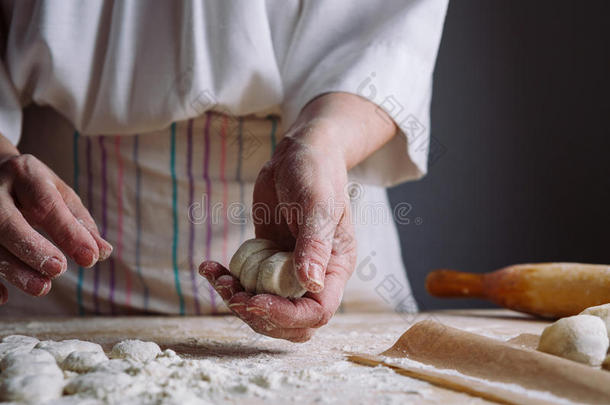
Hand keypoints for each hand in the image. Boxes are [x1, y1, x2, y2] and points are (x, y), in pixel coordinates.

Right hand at [0, 153, 111, 303]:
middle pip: (7, 222)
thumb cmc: (33, 188)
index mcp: (25, 175)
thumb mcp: (59, 195)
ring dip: (13, 270)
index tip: (90, 258)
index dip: (68, 232)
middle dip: (33, 249)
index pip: (47, 204)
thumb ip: (80, 223)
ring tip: (41, 287)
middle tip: (58, 269)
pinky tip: (3, 297)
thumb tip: (102, 253)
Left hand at [200, 125, 356, 341]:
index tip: (255, 300)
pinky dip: (227, 280)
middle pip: (291, 322)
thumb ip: (314, 245)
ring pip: (265, 306)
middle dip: (260, 316)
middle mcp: (313, 274)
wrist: (299, 154)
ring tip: (218, 276)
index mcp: (334, 267)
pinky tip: (210, 266)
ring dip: (238, 300)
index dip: (286, 315)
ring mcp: (288, 269)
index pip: (317, 312)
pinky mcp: (267, 260)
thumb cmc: (316, 173)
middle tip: (233, 295)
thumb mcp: (317, 205)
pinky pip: (247, 283)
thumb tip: (311, 285)